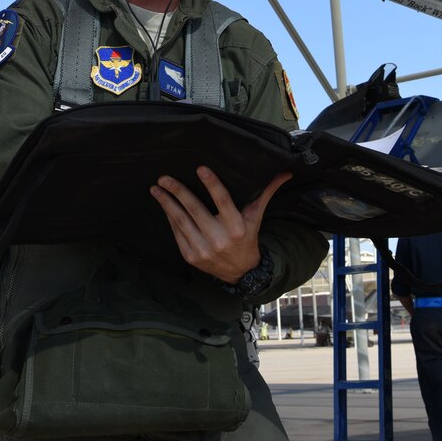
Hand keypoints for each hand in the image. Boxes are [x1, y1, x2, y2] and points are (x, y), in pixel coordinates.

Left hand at [150, 167, 290, 282]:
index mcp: (237, 227)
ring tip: (156, 189)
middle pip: (195, 210)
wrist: (239, 272)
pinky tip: (165, 205)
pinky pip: (177, 233)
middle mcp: (219, 239)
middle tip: (165, 178)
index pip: (223, 202)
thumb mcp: (257, 217)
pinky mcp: (191, 256)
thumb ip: (266, 193)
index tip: (200, 169)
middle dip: (178, 192)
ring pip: (181, 221)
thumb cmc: (248, 237)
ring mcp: (203, 249)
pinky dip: (170, 218)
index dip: (212, 185)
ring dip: (167, 203)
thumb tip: (285, 173)